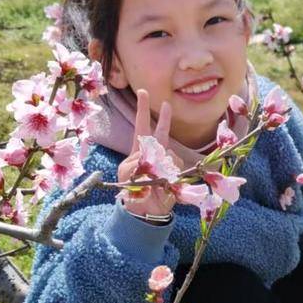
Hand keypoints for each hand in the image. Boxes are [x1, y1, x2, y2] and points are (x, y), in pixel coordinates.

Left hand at [117, 89, 180, 218]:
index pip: (141, 126)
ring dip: (161, 165)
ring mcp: (167, 163)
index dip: (142, 110)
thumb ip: (136, 160)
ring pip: (168, 155)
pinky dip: (169, 174)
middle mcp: (155, 153)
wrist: (143, 210)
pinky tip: (164, 183)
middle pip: (160, 132)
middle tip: (165, 103)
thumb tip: (151, 155)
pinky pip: (174, 168)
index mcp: (139, 150)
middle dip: (164, 118)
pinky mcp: (176, 174)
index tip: (143, 92)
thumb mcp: (126, 173)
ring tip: (154, 180)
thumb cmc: (131, 190)